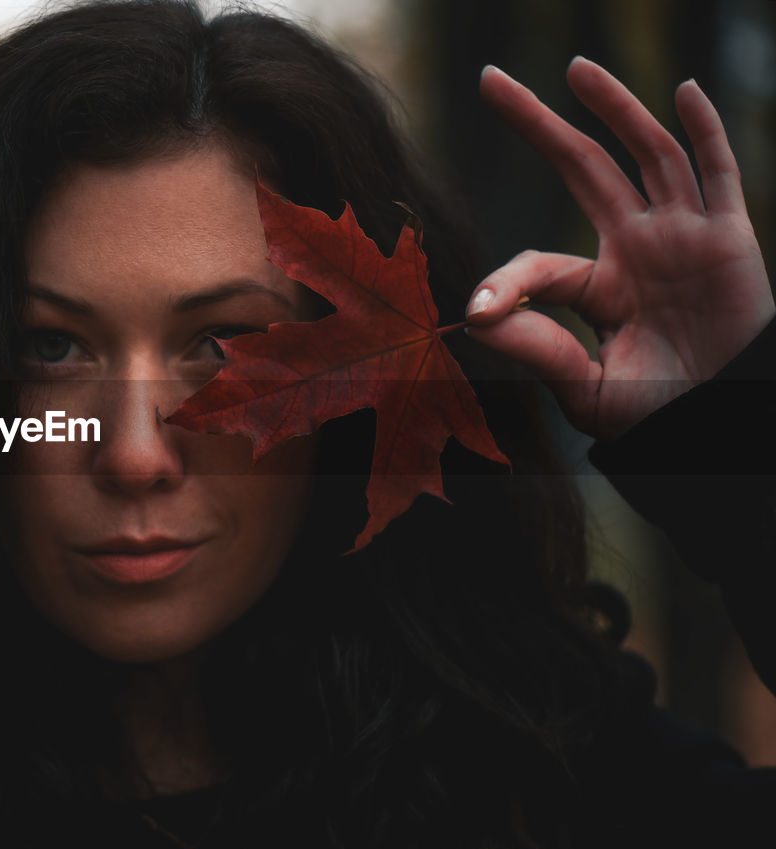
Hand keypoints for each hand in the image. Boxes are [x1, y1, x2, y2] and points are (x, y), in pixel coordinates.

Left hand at [464, 57, 773, 439]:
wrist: (720, 425)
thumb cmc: (656, 414)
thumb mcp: (585, 390)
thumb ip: (537, 351)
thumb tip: (476, 316)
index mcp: (596, 288)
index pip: (539, 265)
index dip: (506, 284)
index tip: (479, 311)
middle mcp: (635, 248)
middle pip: (581, 169)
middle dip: (538, 125)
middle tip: (492, 80)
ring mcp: (681, 237)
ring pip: (645, 155)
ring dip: (613, 108)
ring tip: (574, 68)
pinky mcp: (727, 239)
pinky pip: (718, 174)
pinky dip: (704, 131)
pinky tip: (682, 90)